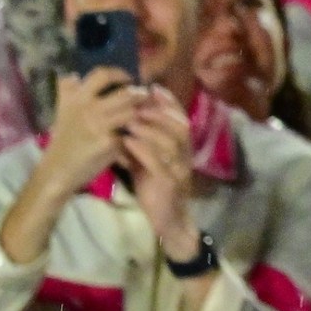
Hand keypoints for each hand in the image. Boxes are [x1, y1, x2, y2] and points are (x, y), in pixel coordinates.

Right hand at [35, 67, 140, 197]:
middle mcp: (87, 108)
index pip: (102, 75)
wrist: (57, 171)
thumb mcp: (63, 111)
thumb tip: (74, 75)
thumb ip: (68, 93)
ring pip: (131, 111)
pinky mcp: (107, 142)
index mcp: (76, 98)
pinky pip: (129, 133)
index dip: (119, 73)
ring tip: (144, 115)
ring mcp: (98, 124)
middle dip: (139, 94)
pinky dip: (135, 135)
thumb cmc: (64, 141)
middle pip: (125, 93)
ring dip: (141, 113)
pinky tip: (137, 137)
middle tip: (144, 97)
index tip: (128, 79)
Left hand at [121, 88, 200, 261]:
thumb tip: (125, 118)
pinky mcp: (169, 185)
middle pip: (180, 125)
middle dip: (160, 110)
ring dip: (151, 128)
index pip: (181, 118)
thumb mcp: (147, 161)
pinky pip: (159, 164)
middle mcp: (186, 156)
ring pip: (171, 142)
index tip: (153, 87)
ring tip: (131, 119)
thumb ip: (140, 142)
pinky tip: (129, 143)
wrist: (167, 222)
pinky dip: (144, 150)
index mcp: (183, 148)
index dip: (169, 102)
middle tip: (139, 100)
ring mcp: (180, 170)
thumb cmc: (155, 189)